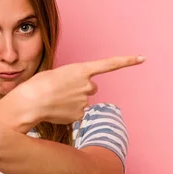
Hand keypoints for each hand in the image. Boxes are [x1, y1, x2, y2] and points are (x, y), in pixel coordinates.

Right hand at [15, 55, 144, 123]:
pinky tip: (56, 110)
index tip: (142, 58)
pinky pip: (76, 113)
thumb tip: (78, 97)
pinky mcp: (80, 115)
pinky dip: (67, 112)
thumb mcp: (56, 74)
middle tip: (63, 90)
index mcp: (81, 69)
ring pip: (82, 101)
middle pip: (91, 87)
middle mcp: (87, 85)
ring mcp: (85, 101)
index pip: (110, 64)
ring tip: (55, 100)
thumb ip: (72, 81)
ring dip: (72, 101)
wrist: (31, 102)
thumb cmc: (38, 85)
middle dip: (81, 89)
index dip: (127, 61)